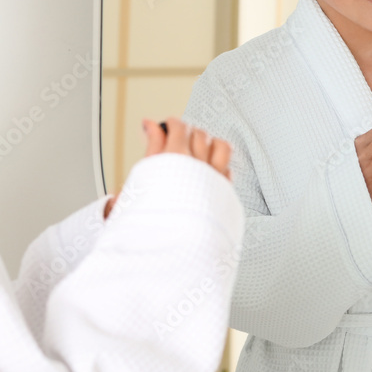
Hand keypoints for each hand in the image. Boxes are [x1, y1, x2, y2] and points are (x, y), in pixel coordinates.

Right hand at [104, 117, 232, 218]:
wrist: (168, 247)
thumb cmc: (151, 216)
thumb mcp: (143, 176)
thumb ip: (152, 145)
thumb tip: (150, 124)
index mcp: (175, 158)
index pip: (179, 127)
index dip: (172, 124)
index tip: (167, 127)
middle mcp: (199, 165)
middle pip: (200, 134)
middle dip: (189, 133)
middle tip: (179, 140)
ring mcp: (214, 179)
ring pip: (221, 147)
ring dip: (210, 144)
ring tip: (200, 150)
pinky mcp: (223, 194)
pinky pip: (228, 169)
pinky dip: (220, 164)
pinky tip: (211, 170)